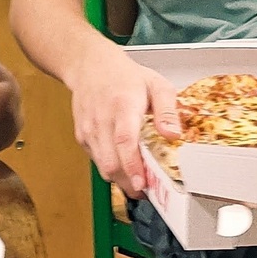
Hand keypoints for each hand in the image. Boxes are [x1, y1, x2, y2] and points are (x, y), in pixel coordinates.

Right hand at [70, 48, 180, 197]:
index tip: (142, 184)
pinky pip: (97, 162)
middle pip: (112, 162)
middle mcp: (102, 121)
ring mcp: (89, 131)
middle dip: (130, 183)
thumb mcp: (156, 85)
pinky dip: (112, 169)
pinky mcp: (82, 138)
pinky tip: (124, 165)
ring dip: (121, 180)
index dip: (133, 167)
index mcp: (123, 106)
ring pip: (103, 167)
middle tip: (150, 190)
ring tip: (139, 182)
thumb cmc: (125, 77)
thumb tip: (174, 135)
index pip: (125, 142)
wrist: (89, 67)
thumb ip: (168, 110)